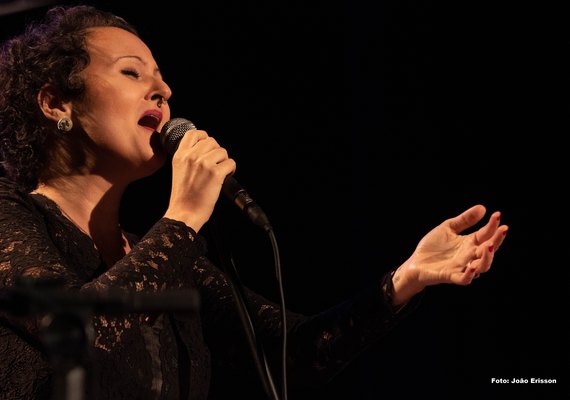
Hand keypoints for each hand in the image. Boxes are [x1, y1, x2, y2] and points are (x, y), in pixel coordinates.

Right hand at [164, 129, 235, 231]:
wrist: (184, 212)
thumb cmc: (183, 196)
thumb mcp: (178, 170)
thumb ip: (188, 158)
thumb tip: (204, 149)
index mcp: (180, 155)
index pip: (194, 134)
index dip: (204, 137)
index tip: (208, 147)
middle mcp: (191, 156)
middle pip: (212, 141)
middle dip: (216, 152)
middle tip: (215, 164)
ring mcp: (204, 164)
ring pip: (223, 151)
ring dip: (224, 161)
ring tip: (219, 172)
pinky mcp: (215, 173)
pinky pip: (231, 163)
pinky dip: (231, 170)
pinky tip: (225, 177)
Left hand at [392, 204, 507, 304]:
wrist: (415, 262)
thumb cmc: (433, 246)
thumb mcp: (448, 228)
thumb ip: (464, 220)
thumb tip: (483, 208)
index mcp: (469, 244)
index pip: (485, 234)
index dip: (492, 225)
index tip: (497, 214)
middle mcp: (469, 256)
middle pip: (488, 250)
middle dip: (497, 240)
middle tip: (503, 230)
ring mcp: (461, 267)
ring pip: (481, 266)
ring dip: (488, 257)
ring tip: (490, 245)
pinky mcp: (450, 276)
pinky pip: (464, 279)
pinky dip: (469, 275)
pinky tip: (472, 267)